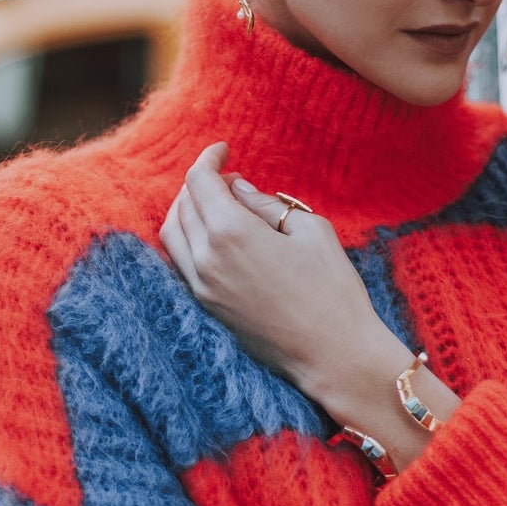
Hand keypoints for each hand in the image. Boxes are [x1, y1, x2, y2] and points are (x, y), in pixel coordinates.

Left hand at [159, 143, 382, 409]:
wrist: (334, 354)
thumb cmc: (332, 289)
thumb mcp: (309, 230)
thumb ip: (267, 204)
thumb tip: (239, 188)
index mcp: (231, 233)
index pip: (200, 181)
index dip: (209, 158)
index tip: (224, 150)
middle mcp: (206, 259)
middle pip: (182, 205)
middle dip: (201, 183)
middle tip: (229, 177)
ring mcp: (201, 287)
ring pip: (172, 235)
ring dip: (187, 210)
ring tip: (216, 204)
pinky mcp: (206, 308)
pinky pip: (180, 263)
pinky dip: (186, 240)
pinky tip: (211, 236)